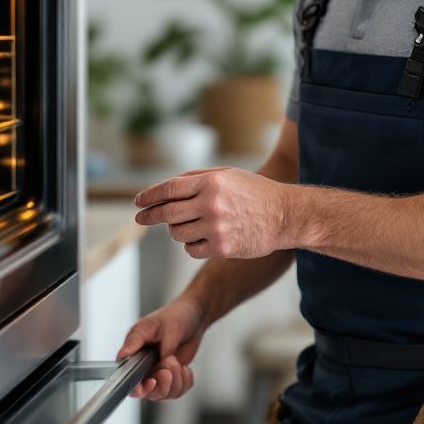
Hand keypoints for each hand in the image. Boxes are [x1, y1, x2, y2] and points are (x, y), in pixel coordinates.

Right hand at [116, 296, 207, 400]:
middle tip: (171, 366)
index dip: (139, 387)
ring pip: (165, 393)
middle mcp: (145, 367)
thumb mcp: (152, 325)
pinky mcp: (173, 377)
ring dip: (176, 382)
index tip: (151, 382)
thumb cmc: (173, 315)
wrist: (194, 316)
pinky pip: (178, 391)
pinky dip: (185, 382)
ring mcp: (160, 373)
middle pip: (149, 392)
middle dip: (163, 384)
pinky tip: (186, 368)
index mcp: (135, 354)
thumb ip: (137, 341)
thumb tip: (122, 354)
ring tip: (179, 363)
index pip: (130, 380)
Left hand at [133, 166, 290, 260]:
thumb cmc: (255, 192)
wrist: (285, 215)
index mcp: (211, 182)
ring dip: (176, 229)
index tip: (138, 202)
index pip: (169, 189)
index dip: (149, 195)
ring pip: (177, 233)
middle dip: (150, 216)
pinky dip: (191, 244)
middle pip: (167, 212)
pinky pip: (191, 249)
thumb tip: (166, 187)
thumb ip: (196, 177)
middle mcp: (211, 204)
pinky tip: (203, 237)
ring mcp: (216, 228)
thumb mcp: (228, 174)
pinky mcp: (222, 248)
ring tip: (189, 224)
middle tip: (140, 218)